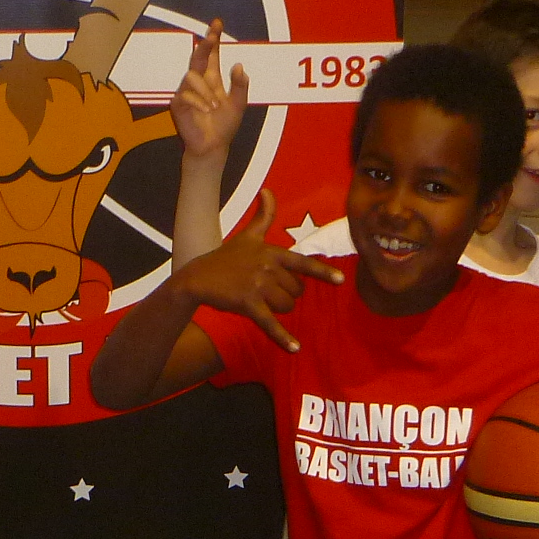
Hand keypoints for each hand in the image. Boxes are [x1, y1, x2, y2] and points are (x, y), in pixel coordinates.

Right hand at [170, 20, 249, 156]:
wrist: (213, 146)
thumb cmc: (224, 125)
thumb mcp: (239, 104)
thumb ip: (240, 86)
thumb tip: (239, 65)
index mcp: (213, 79)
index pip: (212, 54)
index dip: (213, 38)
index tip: (217, 23)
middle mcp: (198, 82)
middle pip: (198, 57)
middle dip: (204, 46)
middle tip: (210, 38)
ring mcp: (186, 92)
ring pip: (191, 77)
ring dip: (206, 90)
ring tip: (215, 105)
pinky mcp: (178, 104)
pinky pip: (185, 95)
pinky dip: (198, 101)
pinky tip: (206, 110)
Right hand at [170, 189, 343, 352]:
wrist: (198, 278)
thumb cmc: (226, 258)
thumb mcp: (247, 236)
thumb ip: (263, 215)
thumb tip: (268, 190)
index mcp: (271, 252)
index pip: (303, 262)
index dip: (323, 272)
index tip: (341, 280)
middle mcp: (268, 267)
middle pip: (296, 290)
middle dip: (288, 295)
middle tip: (268, 291)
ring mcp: (258, 285)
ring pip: (287, 305)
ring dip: (279, 309)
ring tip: (263, 303)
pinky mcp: (248, 303)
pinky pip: (270, 322)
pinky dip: (282, 337)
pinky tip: (295, 348)